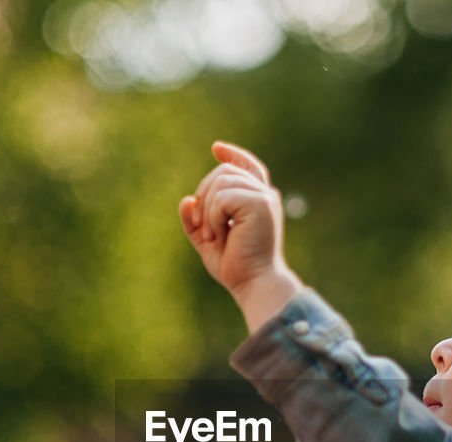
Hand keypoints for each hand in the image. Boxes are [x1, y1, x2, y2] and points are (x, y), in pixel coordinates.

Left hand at [180, 141, 302, 332]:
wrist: (253, 283)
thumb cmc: (235, 266)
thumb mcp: (207, 240)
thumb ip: (195, 221)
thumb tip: (186, 200)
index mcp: (257, 201)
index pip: (247, 166)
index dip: (232, 155)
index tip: (216, 148)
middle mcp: (264, 195)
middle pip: (224, 172)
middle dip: (203, 193)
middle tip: (199, 224)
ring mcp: (264, 197)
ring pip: (221, 182)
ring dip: (208, 210)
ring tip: (213, 236)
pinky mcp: (260, 203)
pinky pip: (222, 197)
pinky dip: (213, 217)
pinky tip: (220, 236)